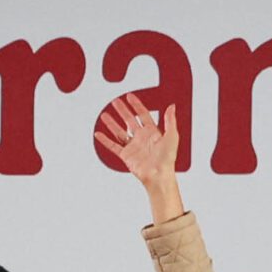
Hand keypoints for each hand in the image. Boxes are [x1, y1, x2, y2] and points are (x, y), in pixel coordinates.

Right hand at [95, 92, 185, 222]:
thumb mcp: (172, 136)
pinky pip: (113, 146)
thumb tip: (172, 106)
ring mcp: (133, 146)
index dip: (136, 105)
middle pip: (129, 120)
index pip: (143, 114)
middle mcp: (141, 138)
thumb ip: (170, 121)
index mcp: (152, 132)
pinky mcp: (126, 155)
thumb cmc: (168, 159)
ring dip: (112, 123)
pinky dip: (105, 140)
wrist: (159, 175)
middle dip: (122, 110)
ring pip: (120, 131)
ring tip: (104, 115)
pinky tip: (99, 134)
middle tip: (115, 101)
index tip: (129, 96)